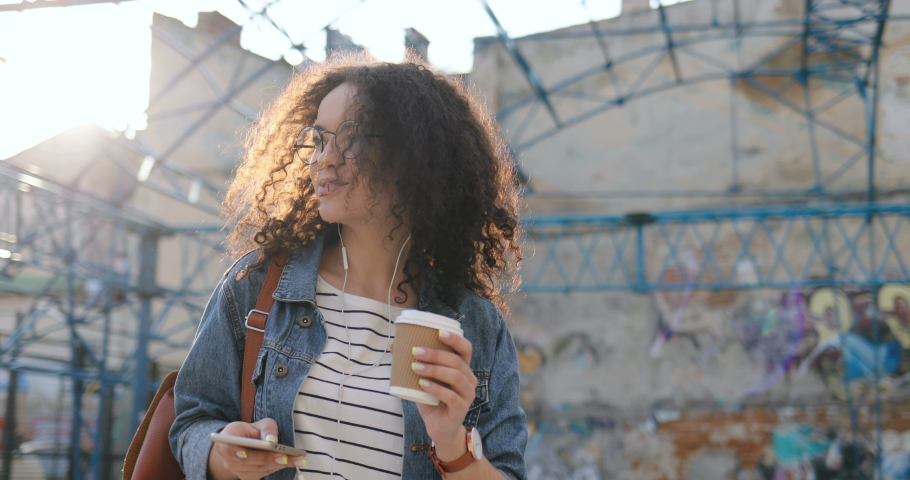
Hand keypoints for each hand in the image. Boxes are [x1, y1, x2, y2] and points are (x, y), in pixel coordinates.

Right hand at [207, 418, 305, 479]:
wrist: (244, 444)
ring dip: (278, 464)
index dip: (235, 452)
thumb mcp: (260, 424)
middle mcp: (229, 460)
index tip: (244, 453)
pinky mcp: (248, 477)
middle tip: (285, 457)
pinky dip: (279, 466)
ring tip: (297, 459)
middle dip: (267, 459)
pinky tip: (293, 462)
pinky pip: (264, 473)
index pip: (227, 449)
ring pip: (259, 469)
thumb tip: (272, 440)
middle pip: (248, 462)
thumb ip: (267, 428)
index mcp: (226, 442)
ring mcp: (238, 470)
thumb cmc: (251, 432)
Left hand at [409, 330, 476, 455]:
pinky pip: (451, 395)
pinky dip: (436, 388)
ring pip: (455, 376)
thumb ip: (414, 363)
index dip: (455, 339)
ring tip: (415, 367)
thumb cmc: (432, 400)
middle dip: (435, 354)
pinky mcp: (461, 408)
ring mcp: (468, 394)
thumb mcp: (422, 379)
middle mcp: (469, 379)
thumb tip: (394, 345)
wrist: (439, 428)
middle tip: (415, 351)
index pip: (465, 349)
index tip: (438, 332)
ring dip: (434, 369)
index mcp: (462, 368)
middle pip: (456, 361)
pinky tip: (422, 384)